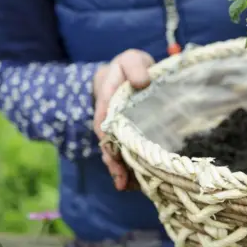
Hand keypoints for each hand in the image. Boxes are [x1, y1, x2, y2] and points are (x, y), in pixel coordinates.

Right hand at [93, 49, 154, 190]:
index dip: (108, 136)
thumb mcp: (132, 60)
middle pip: (107, 142)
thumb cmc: (132, 67)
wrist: (128, 74)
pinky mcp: (127, 137)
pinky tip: (135, 185)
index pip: (104, 119)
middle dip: (113, 161)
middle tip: (122, 179)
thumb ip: (134, 66)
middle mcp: (108, 117)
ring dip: (120, 169)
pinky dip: (129, 169)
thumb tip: (142, 82)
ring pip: (114, 152)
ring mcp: (116, 129)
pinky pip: (124, 154)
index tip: (113, 151)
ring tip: (128, 186)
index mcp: (107, 98)